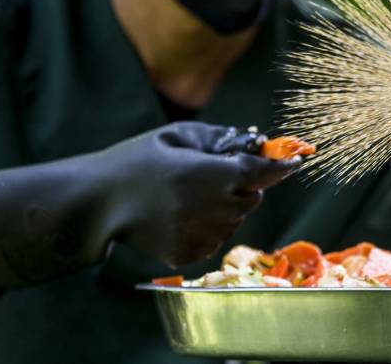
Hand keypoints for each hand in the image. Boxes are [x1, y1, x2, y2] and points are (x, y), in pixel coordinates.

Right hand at [97, 122, 295, 266]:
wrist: (96, 205)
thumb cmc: (134, 162)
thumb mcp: (173, 136)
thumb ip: (216, 138)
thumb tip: (251, 142)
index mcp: (211, 174)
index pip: (262, 172)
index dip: (281, 165)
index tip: (294, 161)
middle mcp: (212, 209)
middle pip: (253, 198)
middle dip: (246, 184)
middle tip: (218, 173)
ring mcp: (201, 236)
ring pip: (235, 219)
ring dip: (226, 205)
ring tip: (189, 194)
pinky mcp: (188, 254)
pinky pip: (215, 238)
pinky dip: (209, 225)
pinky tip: (179, 214)